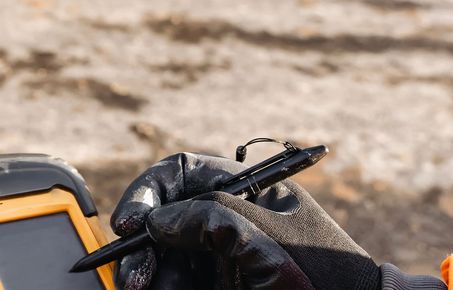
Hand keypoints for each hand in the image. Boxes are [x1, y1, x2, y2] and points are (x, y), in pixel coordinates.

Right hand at [109, 152, 383, 289]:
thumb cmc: (322, 272)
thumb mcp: (263, 237)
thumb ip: (207, 217)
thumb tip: (156, 222)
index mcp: (243, 188)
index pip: (179, 174)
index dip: (148, 194)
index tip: (130, 225)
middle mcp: (227, 217)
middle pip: (163, 220)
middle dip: (141, 248)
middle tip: (134, 279)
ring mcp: (222, 255)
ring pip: (165, 259)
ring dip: (150, 276)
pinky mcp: (218, 283)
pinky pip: (178, 283)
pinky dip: (165, 288)